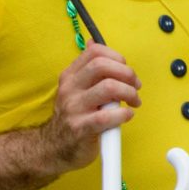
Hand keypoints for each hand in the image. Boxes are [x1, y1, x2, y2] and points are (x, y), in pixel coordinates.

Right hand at [38, 44, 138, 173]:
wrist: (53, 148)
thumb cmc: (75, 116)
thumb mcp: (77, 88)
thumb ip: (89, 69)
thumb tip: (94, 41)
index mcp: (70, 76)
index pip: (95, 52)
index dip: (117, 58)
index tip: (126, 72)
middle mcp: (70, 88)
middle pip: (102, 66)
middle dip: (127, 74)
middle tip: (135, 87)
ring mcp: (74, 108)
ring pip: (109, 88)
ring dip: (130, 93)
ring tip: (133, 102)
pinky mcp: (81, 128)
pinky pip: (107, 116)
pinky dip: (124, 114)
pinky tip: (126, 116)